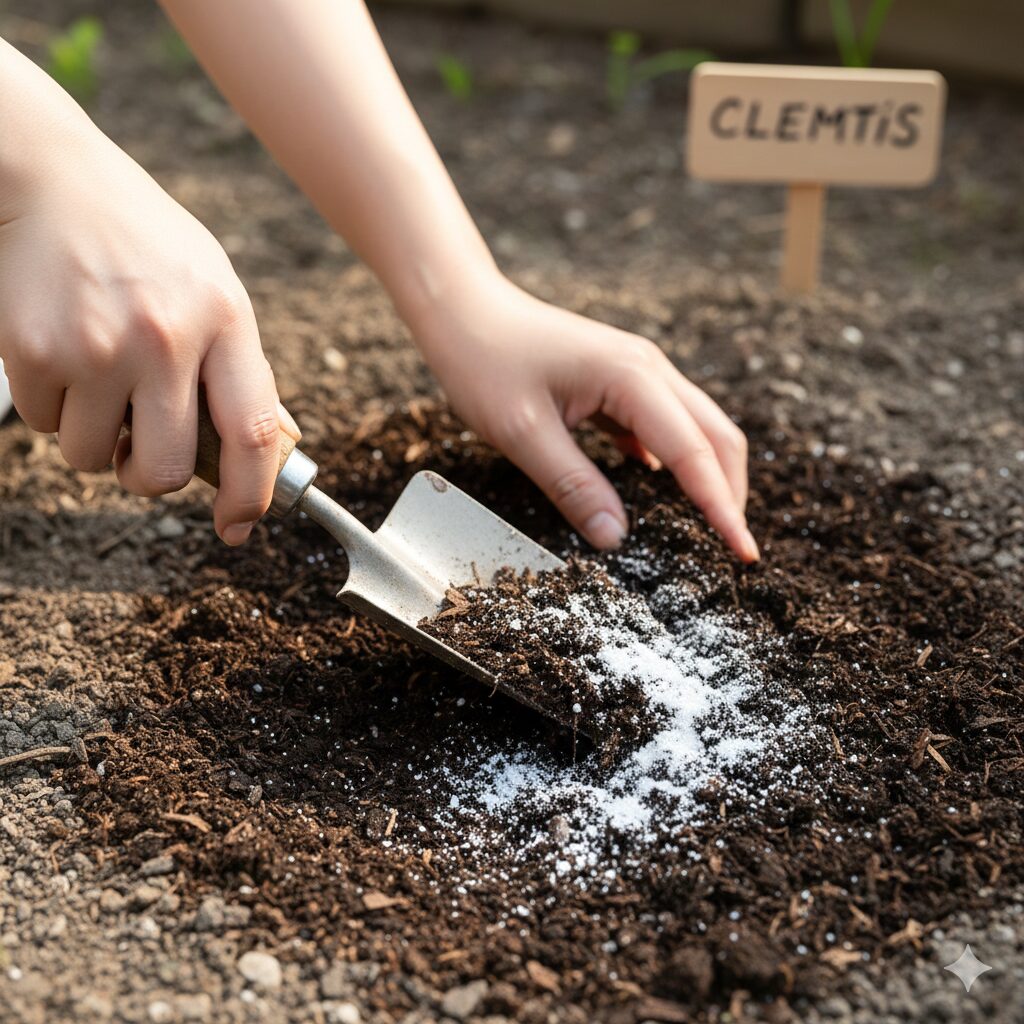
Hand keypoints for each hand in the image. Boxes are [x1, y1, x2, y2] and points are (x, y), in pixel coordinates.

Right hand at [0, 95, 294, 544]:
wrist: (53, 178)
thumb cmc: (148, 247)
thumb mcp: (216, 291)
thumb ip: (239, 368)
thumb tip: (265, 452)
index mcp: (226, 320)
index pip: (254, 433)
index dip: (252, 494)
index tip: (237, 525)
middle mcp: (166, 337)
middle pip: (167, 470)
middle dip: (150, 477)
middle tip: (141, 452)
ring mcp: (97, 345)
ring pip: (94, 459)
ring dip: (95, 439)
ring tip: (98, 380)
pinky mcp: (34, 349)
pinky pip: (46, 427)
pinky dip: (54, 408)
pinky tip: (64, 356)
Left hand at [414, 275, 757, 561]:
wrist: (462, 309)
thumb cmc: (484, 362)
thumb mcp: (522, 434)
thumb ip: (573, 486)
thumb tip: (616, 538)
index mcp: (632, 378)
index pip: (694, 453)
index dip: (723, 507)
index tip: (744, 552)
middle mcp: (648, 369)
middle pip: (716, 435)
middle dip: (732, 493)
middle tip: (735, 549)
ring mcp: (637, 372)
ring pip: (697, 428)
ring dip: (710, 476)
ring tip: (711, 527)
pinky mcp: (620, 382)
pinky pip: (665, 425)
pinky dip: (677, 462)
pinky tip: (665, 495)